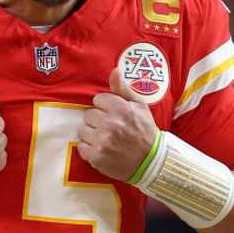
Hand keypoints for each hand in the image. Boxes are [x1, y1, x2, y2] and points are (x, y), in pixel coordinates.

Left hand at [77, 67, 158, 181]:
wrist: (152, 162)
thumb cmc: (145, 132)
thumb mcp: (139, 106)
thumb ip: (123, 89)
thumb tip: (114, 70)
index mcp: (121, 109)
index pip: (98, 100)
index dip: (105, 107)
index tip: (113, 115)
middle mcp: (110, 124)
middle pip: (88, 115)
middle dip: (97, 121)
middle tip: (110, 128)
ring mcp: (102, 141)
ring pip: (83, 130)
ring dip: (92, 134)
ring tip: (105, 139)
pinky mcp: (96, 156)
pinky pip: (81, 147)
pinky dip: (89, 149)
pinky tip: (102, 149)